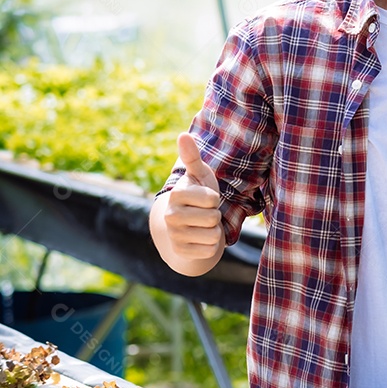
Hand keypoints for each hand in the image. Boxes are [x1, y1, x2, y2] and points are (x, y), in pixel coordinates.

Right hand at [159, 133, 224, 261]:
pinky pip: (210, 250)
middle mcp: (170, 216)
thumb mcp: (199, 176)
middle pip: (213, 218)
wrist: (186, 225)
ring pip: (213, 235)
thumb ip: (193, 157)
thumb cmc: (198, 195)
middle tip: (204, 213)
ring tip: (203, 225)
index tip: (205, 199)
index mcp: (176, 195)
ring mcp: (174, 236)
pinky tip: (200, 239)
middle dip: (215, 216)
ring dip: (214, 231)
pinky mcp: (181, 252)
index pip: (212, 200)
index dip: (214, 199)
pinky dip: (211, 246)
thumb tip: (183, 135)